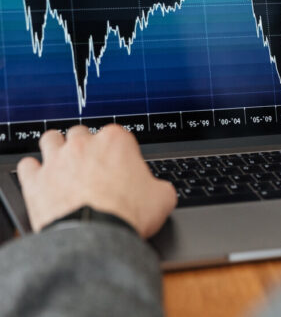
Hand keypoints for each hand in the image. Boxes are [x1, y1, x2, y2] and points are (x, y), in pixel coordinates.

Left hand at [17, 124, 176, 237]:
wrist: (96, 238)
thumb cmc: (128, 215)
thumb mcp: (163, 198)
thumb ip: (159, 185)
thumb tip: (159, 190)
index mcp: (117, 141)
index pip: (118, 134)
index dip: (120, 151)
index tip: (121, 165)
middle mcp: (84, 144)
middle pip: (82, 132)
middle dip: (86, 146)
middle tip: (92, 166)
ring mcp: (57, 160)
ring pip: (51, 139)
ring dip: (56, 148)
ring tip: (63, 164)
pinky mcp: (35, 180)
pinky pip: (27, 165)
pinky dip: (33, 171)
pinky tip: (42, 180)